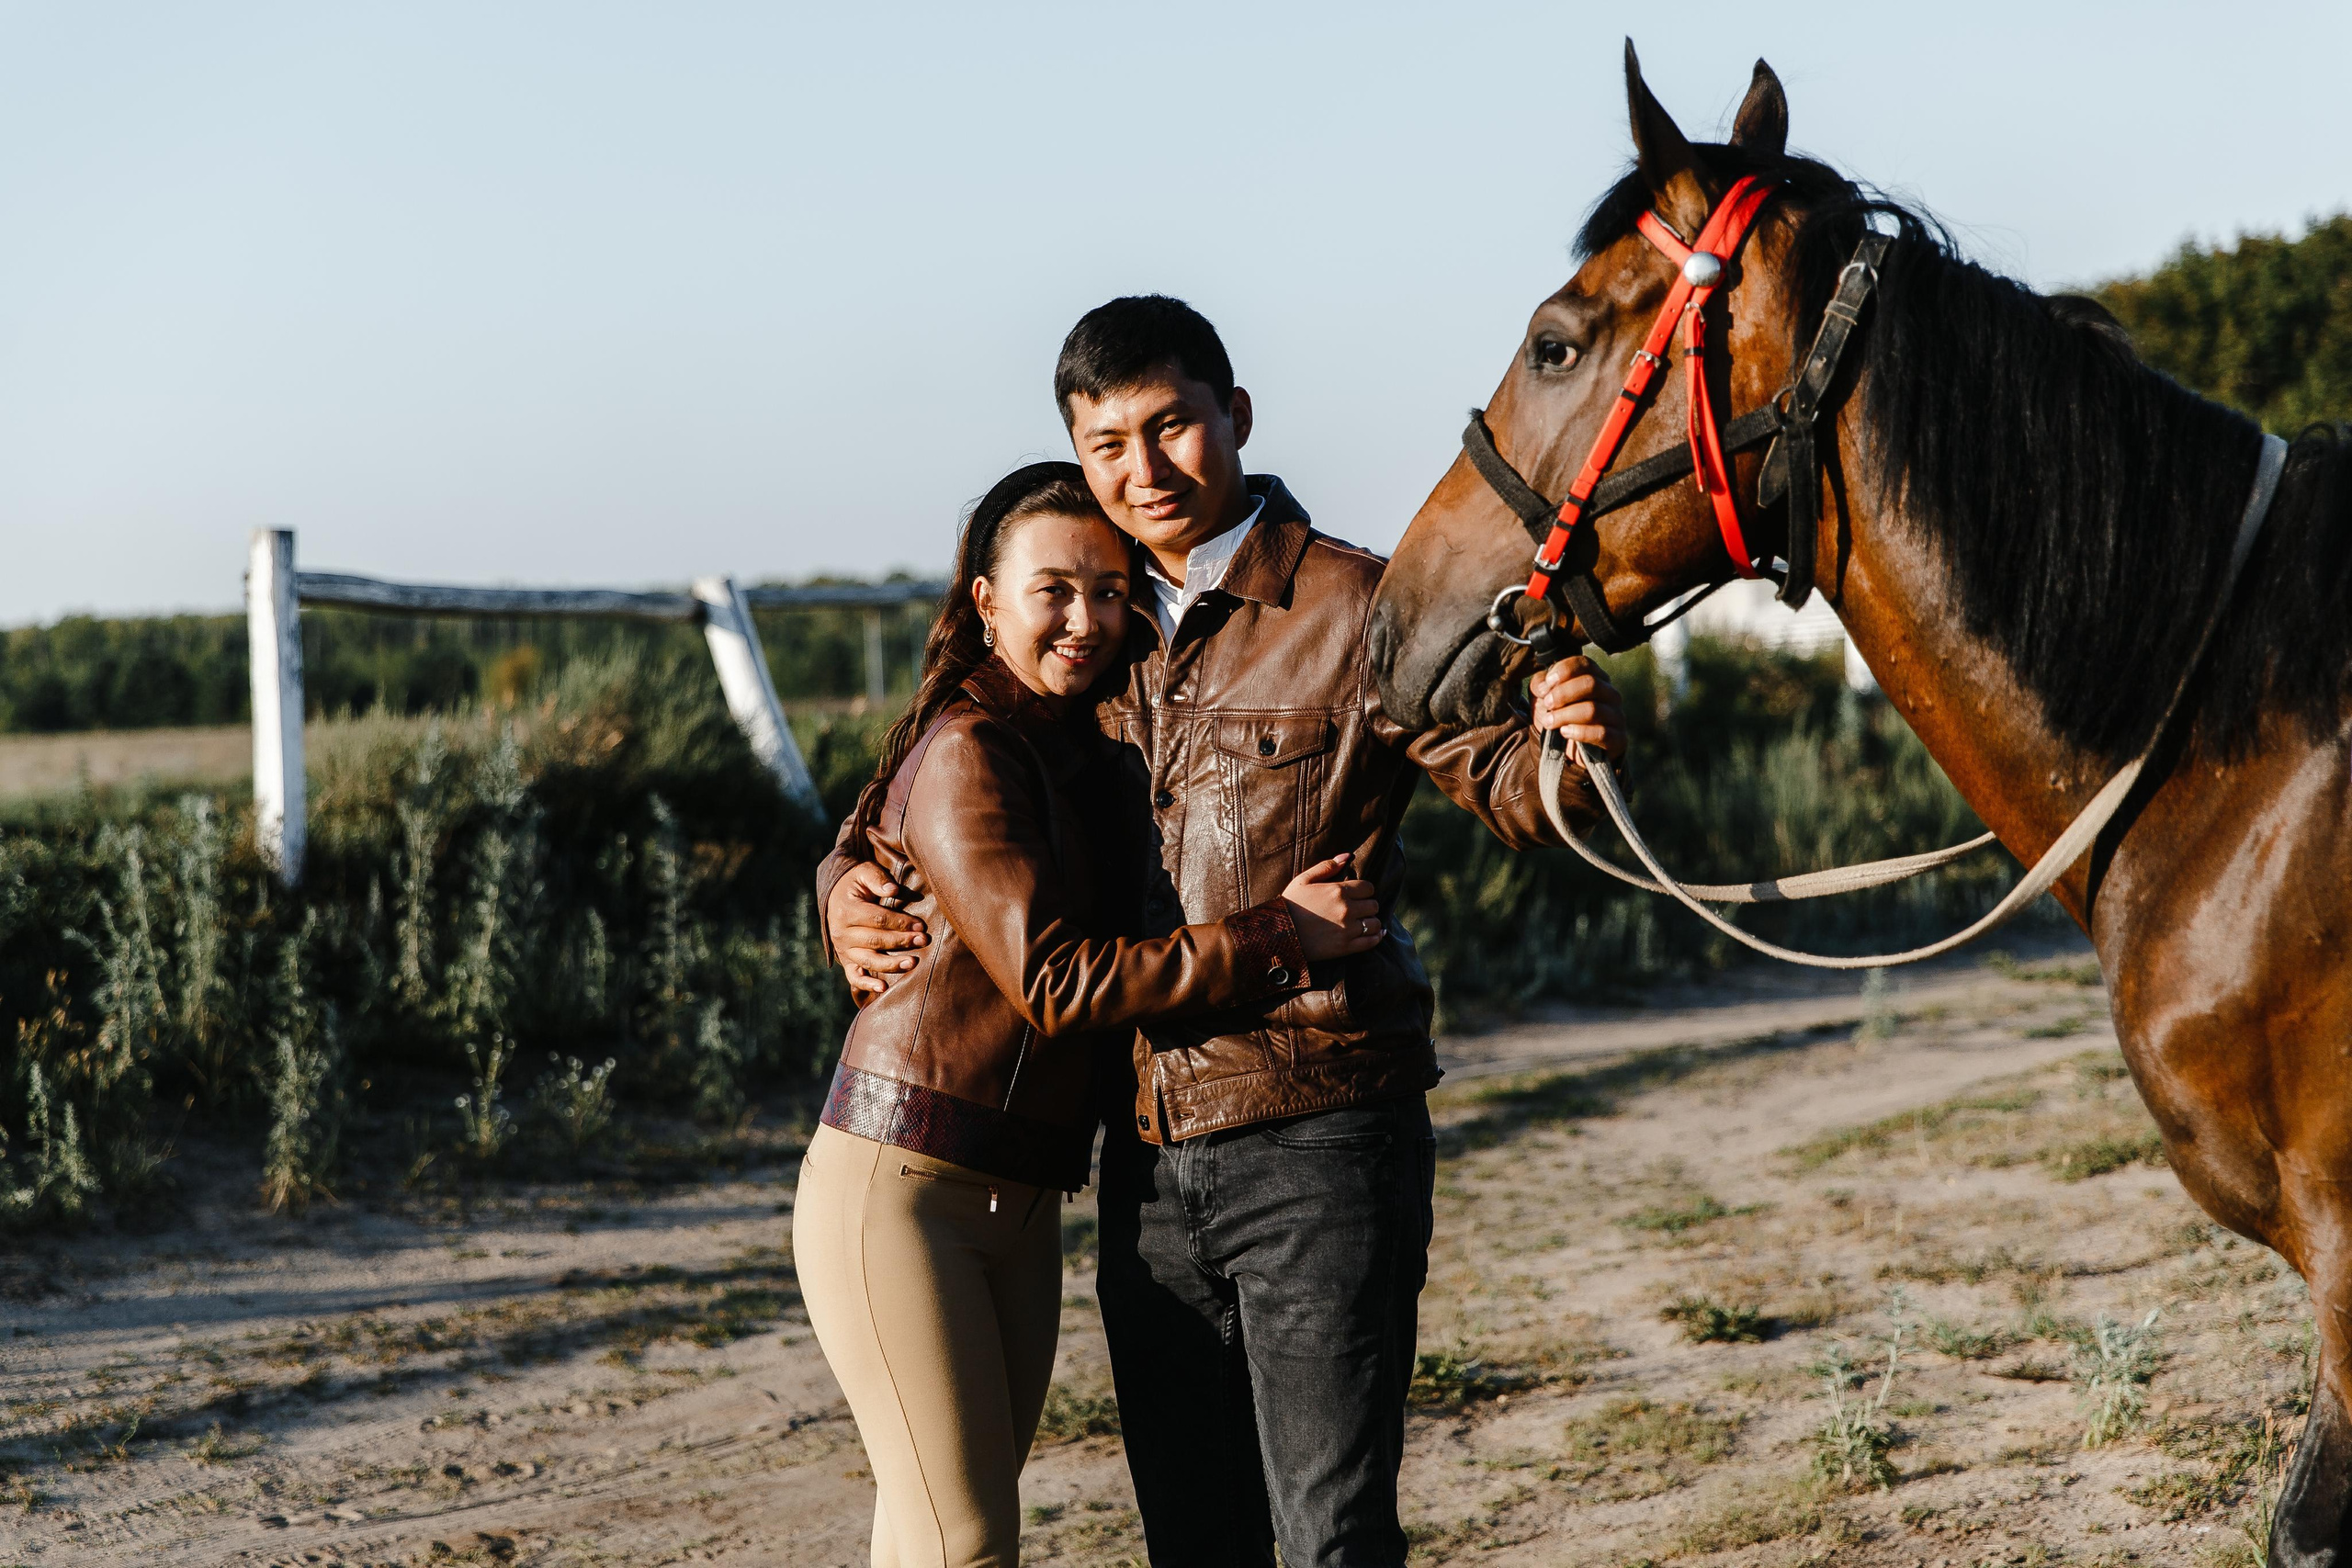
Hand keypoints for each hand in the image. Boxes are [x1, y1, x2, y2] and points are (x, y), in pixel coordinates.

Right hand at [828, 861, 928, 996]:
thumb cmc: (856, 883)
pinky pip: (855, 977)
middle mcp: (842, 933)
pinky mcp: (846, 961)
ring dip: (891, 964)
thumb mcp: (864, 872)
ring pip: (869, 960)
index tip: (921, 925)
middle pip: (876, 941)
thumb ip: (877, 878)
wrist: (835, 897)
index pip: (877, 919)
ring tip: (913, 963)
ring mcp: (844, 949)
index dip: (900, 923)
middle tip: (924, 940)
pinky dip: (868, 985)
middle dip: (902, 942)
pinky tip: (884, 989)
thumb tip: (893, 889)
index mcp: (847, 911)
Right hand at [1281, 852, 1384, 963]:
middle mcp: (1346, 909)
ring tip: (1364, 922)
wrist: (1277, 935)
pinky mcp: (1346, 947)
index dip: (1364, 891)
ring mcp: (1347, 930)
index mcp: (1338, 891)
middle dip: (1367, 905)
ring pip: (1375, 923)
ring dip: (1372, 922)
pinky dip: (1377, 937)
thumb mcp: (1303, 880)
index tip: (1358, 895)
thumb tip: (1348, 856)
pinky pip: (1371, 942)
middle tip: (1359, 909)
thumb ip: (1326, 867)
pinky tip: (1376, 934)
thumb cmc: (1290, 905)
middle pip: (1373, 905)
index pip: (1368, 888)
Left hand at [1531, 656, 1627, 762]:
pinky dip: (1579, 732)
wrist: (1568, 752)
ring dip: (1566, 715)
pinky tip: (1565, 732)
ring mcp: (1617, 716)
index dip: (1564, 671)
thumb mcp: (1543, 698)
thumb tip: (1544, 685)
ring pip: (1593, 709)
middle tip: (1547, 704)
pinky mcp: (1618, 739)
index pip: (1586, 664)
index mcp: (1595, 678)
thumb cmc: (1559, 717)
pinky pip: (1602, 733)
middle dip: (1563, 694)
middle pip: (1590, 684)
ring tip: (1550, 722)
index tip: (1547, 684)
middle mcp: (1610, 694)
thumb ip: (1541, 685)